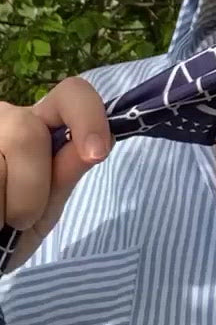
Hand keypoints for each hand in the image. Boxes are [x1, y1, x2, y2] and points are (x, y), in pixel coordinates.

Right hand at [0, 78, 112, 272]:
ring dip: (5, 204)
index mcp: (38, 126)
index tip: (96, 153)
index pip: (71, 93)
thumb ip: (64, 176)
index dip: (88, 116)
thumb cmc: (9, 231)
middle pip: (29, 134)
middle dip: (32, 187)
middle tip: (21, 218)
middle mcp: (5, 117)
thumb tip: (96, 144)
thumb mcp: (42, 210)